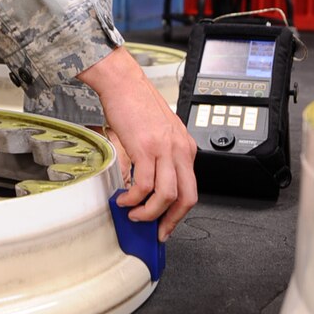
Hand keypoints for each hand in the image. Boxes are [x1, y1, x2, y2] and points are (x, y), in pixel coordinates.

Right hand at [78, 46, 196, 240]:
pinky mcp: (145, 148)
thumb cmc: (136, 103)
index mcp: (185, 146)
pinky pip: (144, 185)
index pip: (191, 188)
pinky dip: (133, 198)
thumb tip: (146, 186)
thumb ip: (158, 157)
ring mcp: (164, 149)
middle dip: (171, 220)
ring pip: (166, 196)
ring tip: (133, 213)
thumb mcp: (157, 132)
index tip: (167, 224)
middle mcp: (179, 149)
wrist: (122, 82)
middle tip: (156, 231)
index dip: (179, 212)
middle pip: (186, 197)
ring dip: (149, 213)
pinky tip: (123, 197)